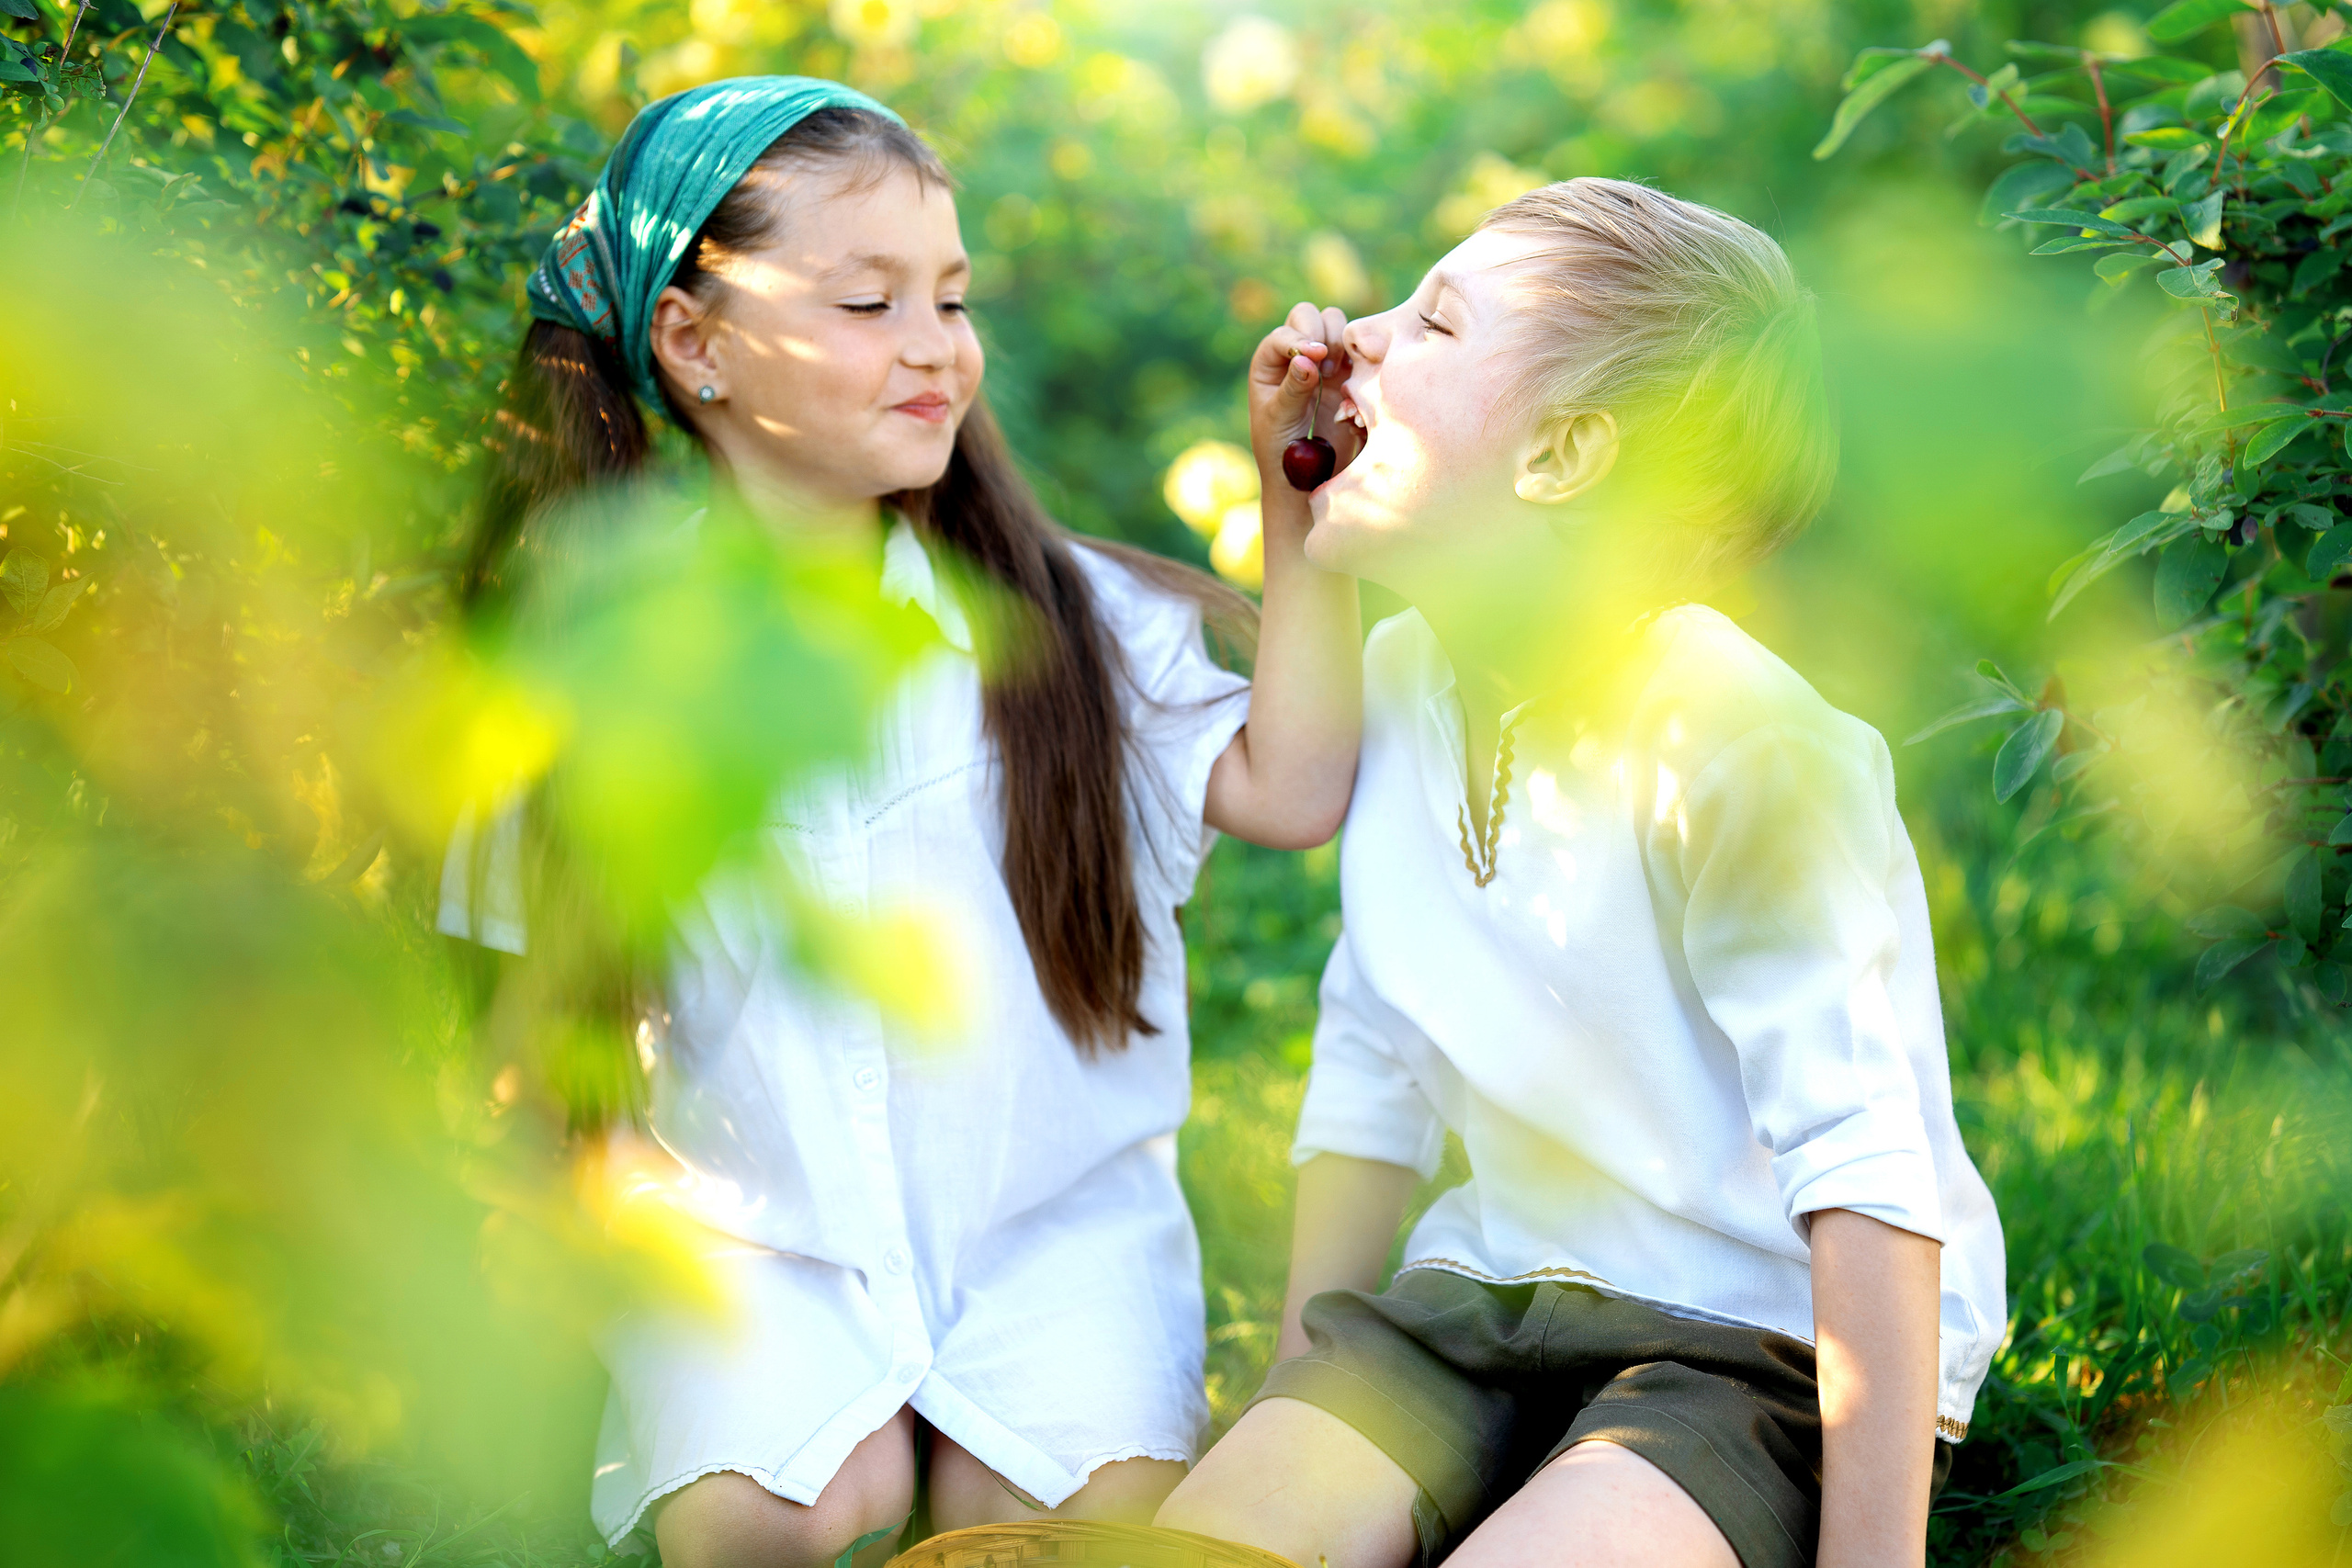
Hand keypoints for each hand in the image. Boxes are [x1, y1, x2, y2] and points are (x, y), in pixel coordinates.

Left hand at [1248, 300, 1360, 497]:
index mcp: (1269, 363)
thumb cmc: (1281, 452)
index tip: (1316, 356)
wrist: (1308, 479)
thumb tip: (1307, 357)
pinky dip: (1361, 355)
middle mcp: (1295, 355)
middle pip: (1309, 316)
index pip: (1284, 335)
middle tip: (1326, 367)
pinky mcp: (1349, 374)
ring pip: (1336, 324)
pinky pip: (1358, 349)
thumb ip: (1292, 389)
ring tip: (1337, 374)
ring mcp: (1323, 362)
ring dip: (1341, 341)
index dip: (1300, 339)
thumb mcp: (1280, 420)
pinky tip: (1358, 379)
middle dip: (1321, 332)